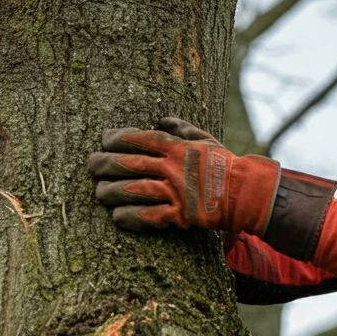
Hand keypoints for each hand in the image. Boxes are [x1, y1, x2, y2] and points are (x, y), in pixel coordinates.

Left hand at [87, 123, 280, 233]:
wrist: (245, 194)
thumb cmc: (225, 165)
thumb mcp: (206, 140)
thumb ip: (182, 129)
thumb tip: (161, 118)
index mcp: (178, 147)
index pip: (140, 138)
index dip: (117, 138)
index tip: (104, 139)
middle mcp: (173, 168)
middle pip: (129, 164)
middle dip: (104, 164)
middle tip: (91, 164)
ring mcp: (175, 192)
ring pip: (133, 190)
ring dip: (111, 192)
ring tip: (99, 193)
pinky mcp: (180, 215)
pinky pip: (148, 216)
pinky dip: (130, 217)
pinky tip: (117, 216)